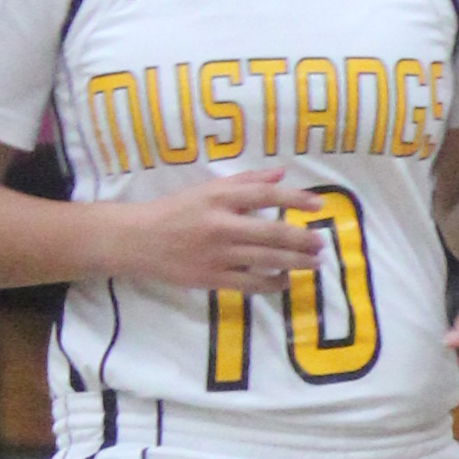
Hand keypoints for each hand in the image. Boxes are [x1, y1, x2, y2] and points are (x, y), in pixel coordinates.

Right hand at [120, 163, 332, 296]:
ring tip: (315, 262)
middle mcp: (221, 225)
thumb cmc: (174, 211)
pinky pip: (251, 284)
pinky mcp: (212, 278)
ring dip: (296, 262)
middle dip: (302, 240)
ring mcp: (217, 254)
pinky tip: (286, 280)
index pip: (265, 195)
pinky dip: (273, 283)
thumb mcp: (206, 189)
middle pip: (272, 233)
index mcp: (218, 198)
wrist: (136, 240)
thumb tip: (280, 174)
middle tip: (321, 243)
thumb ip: (245, 182)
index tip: (318, 206)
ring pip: (267, 260)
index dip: (295, 200)